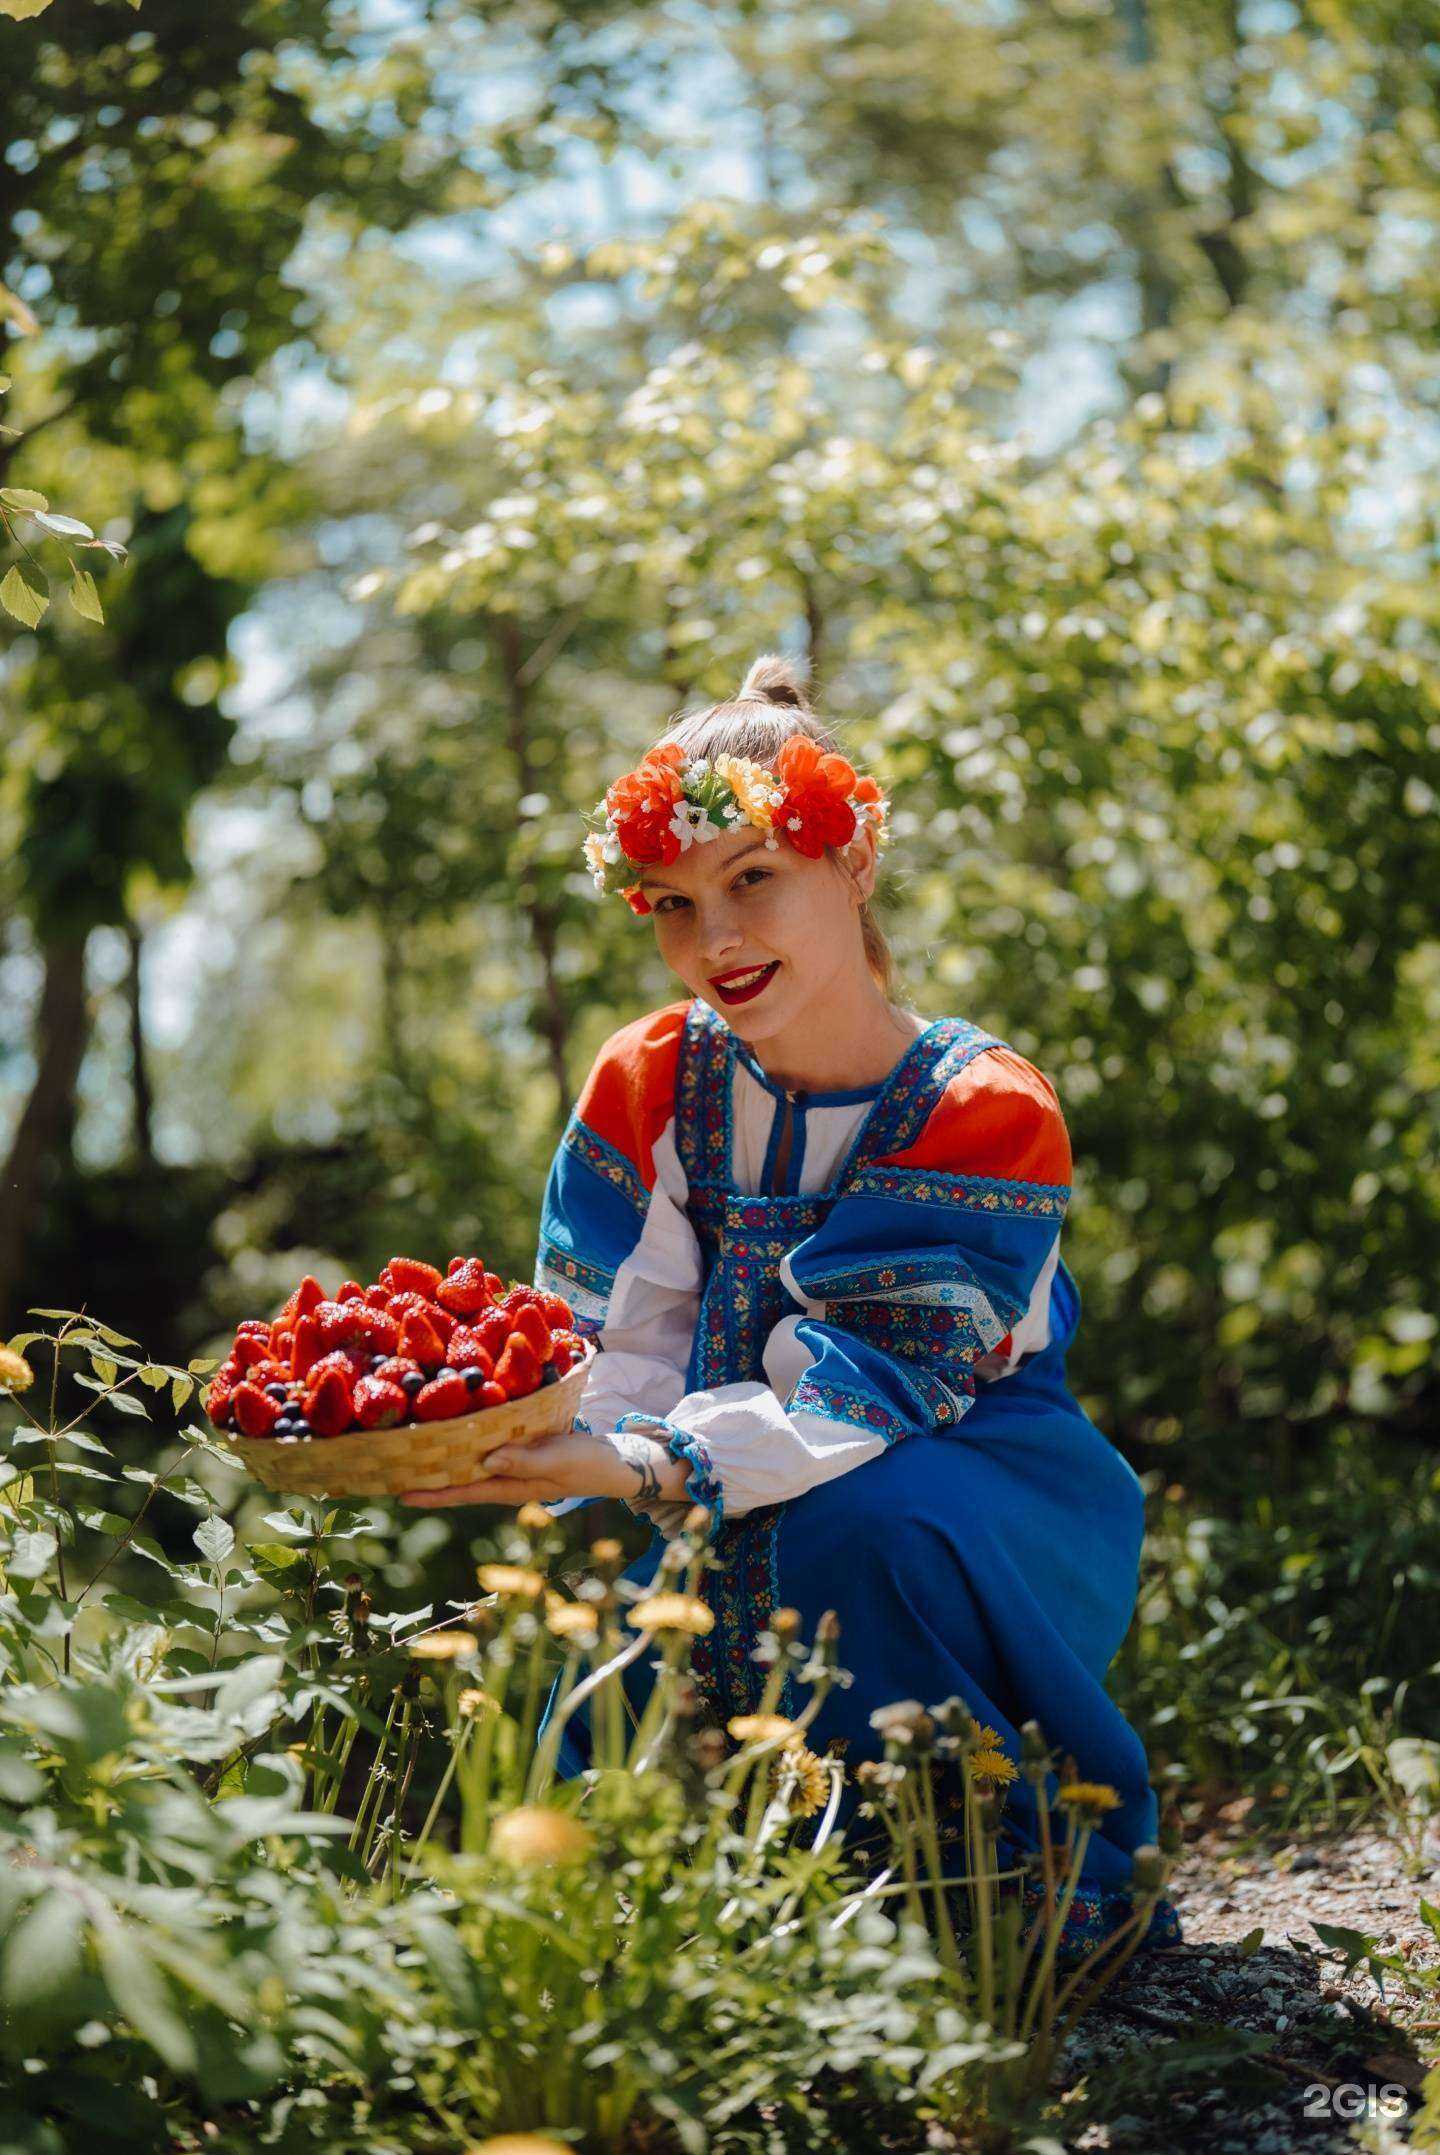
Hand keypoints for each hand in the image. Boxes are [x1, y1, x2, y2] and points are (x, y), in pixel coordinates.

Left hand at [399, 1427, 682, 1509]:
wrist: (617, 1461)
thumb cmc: (589, 1463)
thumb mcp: (559, 1459)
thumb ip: (525, 1460)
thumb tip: (488, 1460)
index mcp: (510, 1487)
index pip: (462, 1492)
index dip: (430, 1493)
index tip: (397, 1492)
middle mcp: (505, 1478)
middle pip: (459, 1479)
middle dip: (428, 1475)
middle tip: (393, 1466)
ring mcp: (514, 1465)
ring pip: (471, 1463)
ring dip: (445, 1457)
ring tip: (414, 1448)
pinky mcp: (523, 1449)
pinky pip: (488, 1448)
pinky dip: (470, 1442)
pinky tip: (459, 1429)